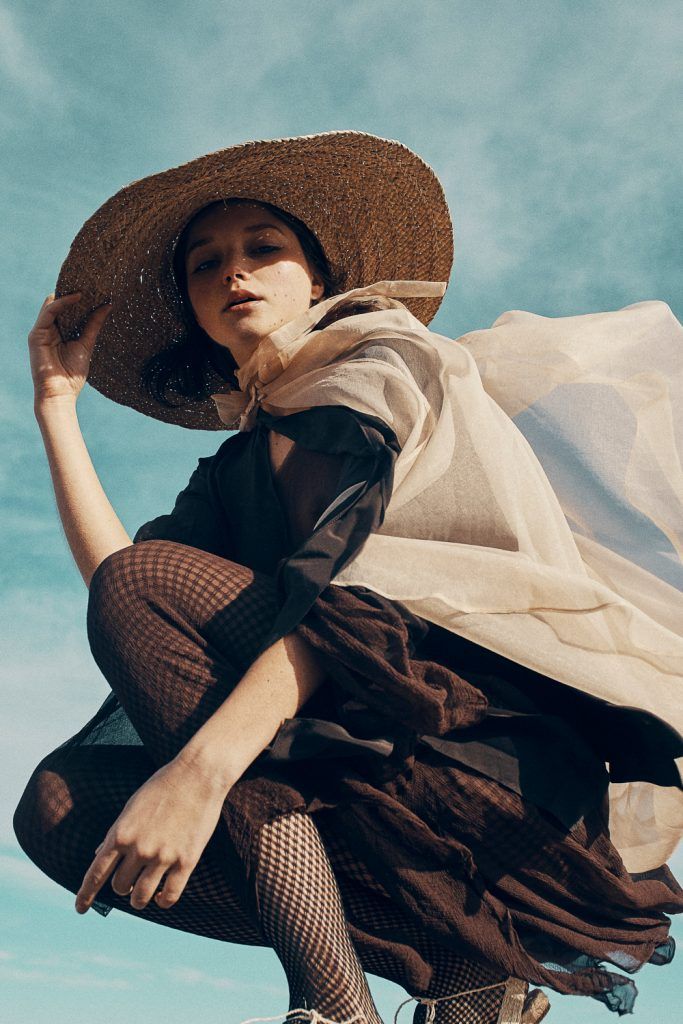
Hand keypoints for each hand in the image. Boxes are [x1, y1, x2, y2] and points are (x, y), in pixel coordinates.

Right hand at [29, 292, 112, 402]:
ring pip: (53, 304)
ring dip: (69, 294)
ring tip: (87, 285)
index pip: (67, 310)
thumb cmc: (72, 374)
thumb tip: (107, 305)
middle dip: (75, 293)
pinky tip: (77, 297)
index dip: (79, 298)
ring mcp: (41, 331)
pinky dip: (62, 303)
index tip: (96, 288)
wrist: (61, 393)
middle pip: (60, 304)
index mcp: (60, 333)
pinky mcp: (36, 334)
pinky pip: (49, 312)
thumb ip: (94, 324)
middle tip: (93, 281)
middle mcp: (49, 330)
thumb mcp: (86, 344)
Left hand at [75, 755, 228, 913]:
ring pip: (141, 896)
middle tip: (131, 881)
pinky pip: (170, 895)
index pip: (96, 873)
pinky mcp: (186, 860)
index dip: (85, 895)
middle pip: (120, 886)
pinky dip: (163, 901)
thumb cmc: (163, 786)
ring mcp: (163, 856)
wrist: (199, 774)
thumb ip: (116, 832)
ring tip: (144, 894)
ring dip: (140, 899)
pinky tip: (162, 897)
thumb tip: (99, 854)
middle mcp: (139, 848)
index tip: (80, 909)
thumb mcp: (132, 806)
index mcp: (121, 833)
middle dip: (123, 887)